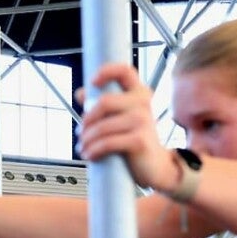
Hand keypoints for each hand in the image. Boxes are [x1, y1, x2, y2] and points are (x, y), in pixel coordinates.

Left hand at [78, 63, 179, 189]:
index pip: (124, 71)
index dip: (106, 71)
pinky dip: (94, 150)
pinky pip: (107, 143)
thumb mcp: (120, 119)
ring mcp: (142, 121)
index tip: (93, 82)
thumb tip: (81, 93)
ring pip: (102, 127)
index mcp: (139, 93)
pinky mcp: (139, 140)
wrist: (156, 166)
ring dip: (87, 140)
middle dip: (86, 120)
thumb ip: (103, 105)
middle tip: (80, 133)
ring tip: (83, 148)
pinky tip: (90, 155)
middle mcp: (143, 103)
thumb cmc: (137, 140)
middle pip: (104, 102)